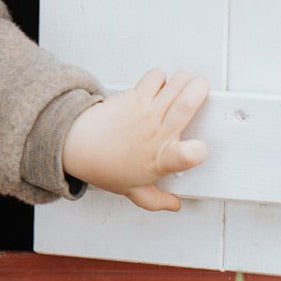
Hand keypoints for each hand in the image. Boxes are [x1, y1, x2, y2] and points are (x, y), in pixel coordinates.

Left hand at [62, 68, 209, 210]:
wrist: (77, 146)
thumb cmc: (105, 166)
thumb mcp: (134, 190)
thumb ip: (156, 199)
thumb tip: (173, 204)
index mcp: (162, 160)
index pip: (185, 157)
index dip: (196, 152)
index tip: (200, 149)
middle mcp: (157, 133)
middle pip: (185, 108)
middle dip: (198, 93)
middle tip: (203, 87)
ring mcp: (145, 113)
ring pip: (173, 87)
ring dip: (184, 80)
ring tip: (188, 80)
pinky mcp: (133, 97)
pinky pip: (153, 79)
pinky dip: (161, 76)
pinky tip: (161, 83)